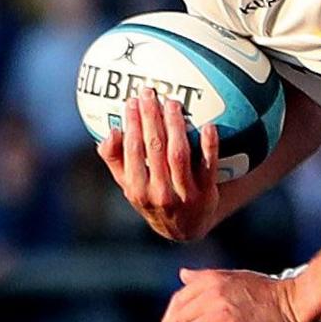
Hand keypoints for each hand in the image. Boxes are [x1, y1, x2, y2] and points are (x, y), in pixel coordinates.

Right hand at [97, 90, 222, 241]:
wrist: (184, 228)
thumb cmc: (152, 196)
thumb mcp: (128, 184)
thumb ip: (115, 159)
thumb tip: (111, 132)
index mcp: (137, 190)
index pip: (133, 150)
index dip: (132, 124)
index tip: (132, 101)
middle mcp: (160, 193)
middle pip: (155, 148)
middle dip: (151, 118)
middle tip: (150, 93)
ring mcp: (185, 194)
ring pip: (179, 155)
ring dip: (175, 126)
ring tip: (172, 103)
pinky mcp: (207, 194)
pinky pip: (209, 166)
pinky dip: (209, 146)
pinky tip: (209, 126)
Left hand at [143, 268, 306, 321]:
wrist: (296, 302)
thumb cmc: (269, 291)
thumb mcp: (234, 277)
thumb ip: (205, 277)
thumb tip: (182, 274)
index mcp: (210, 280)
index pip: (178, 301)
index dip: (167, 319)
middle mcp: (211, 295)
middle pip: (177, 319)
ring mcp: (220, 315)